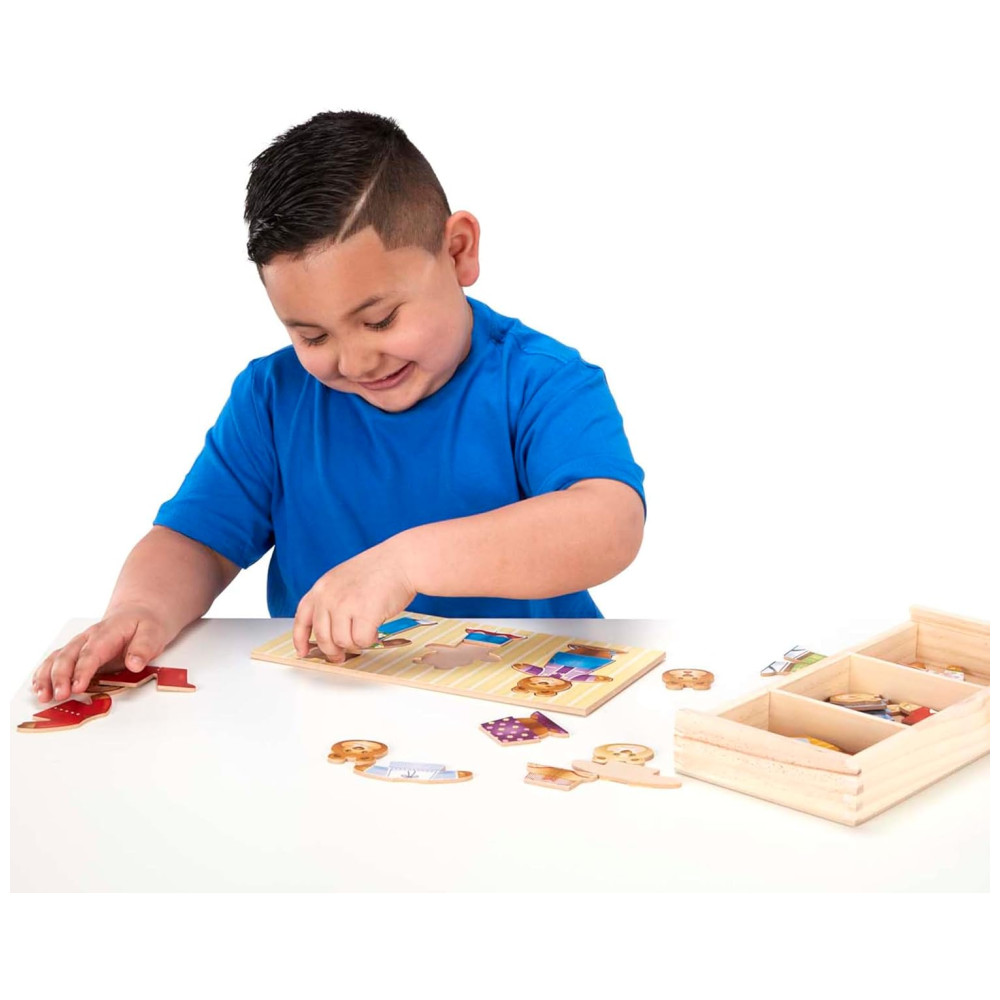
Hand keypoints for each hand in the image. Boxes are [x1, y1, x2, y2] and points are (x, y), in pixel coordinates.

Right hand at [32, 604, 168, 703]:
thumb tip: (135, 664)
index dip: (82, 670)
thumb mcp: (153, 632)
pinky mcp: (77, 653)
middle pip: (69, 656)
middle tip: (60, 695)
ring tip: (43, 696)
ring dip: (47, 677)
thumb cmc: (145, 624)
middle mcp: (88, 638)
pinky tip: (38, 687)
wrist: (138, 613)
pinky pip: (55, 661)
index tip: (77, 687)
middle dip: (61, 677)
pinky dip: (44, 674)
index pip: (91, 652)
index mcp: (107, 632)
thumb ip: (144, 647)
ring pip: (57, 658)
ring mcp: (80, 645)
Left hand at [293, 539, 416, 661]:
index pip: (302, 618)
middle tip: (342, 656)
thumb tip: (330, 632)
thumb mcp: (344, 579)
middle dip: (334, 651)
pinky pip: (362, 641)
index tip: (303, 652)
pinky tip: (376, 630)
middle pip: (323, 637)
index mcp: (322, 587)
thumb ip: (332, 600)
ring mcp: (345, 605)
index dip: (300, 639)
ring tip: (367, 631)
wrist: (401, 560)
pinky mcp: (364, 613)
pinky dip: (370, 640)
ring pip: (343, 642)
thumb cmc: (379, 570)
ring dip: (356, 643)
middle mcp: (329, 596)